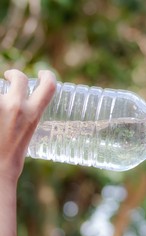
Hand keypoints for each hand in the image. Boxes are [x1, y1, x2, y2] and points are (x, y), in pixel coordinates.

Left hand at [0, 69, 55, 235]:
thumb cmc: (10, 160)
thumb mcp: (26, 135)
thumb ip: (24, 119)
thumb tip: (18, 112)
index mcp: (32, 114)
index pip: (49, 86)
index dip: (48, 75)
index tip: (41, 74)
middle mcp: (16, 106)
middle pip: (19, 79)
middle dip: (14, 75)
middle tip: (9, 76)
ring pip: (0, 90)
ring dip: (0, 94)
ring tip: (0, 103)